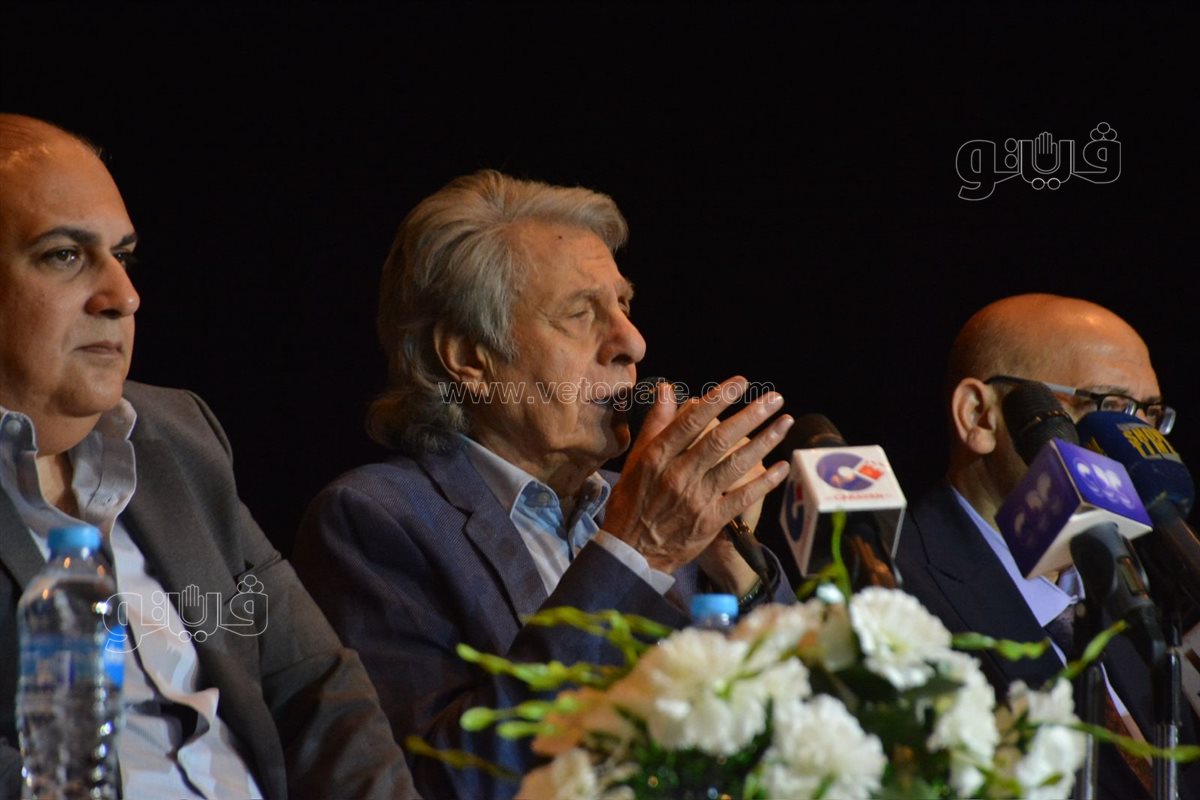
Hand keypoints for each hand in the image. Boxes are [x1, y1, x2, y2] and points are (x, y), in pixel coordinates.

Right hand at [602, 376, 793, 573]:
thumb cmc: (632, 501)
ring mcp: (697, 498)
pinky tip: (782, 466)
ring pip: (736, 464)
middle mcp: (679, 474)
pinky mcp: (712, 520)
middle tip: (774, 399)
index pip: (691, 421)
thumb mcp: (636, 460)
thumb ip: (655, 424)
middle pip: (720, 439)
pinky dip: (765, 481)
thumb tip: (668, 390)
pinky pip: (743, 497)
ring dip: (764, 441)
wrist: (633, 552)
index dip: (718, 399)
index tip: (740, 383)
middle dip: (750, 416)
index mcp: (658, 456)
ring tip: (785, 423)